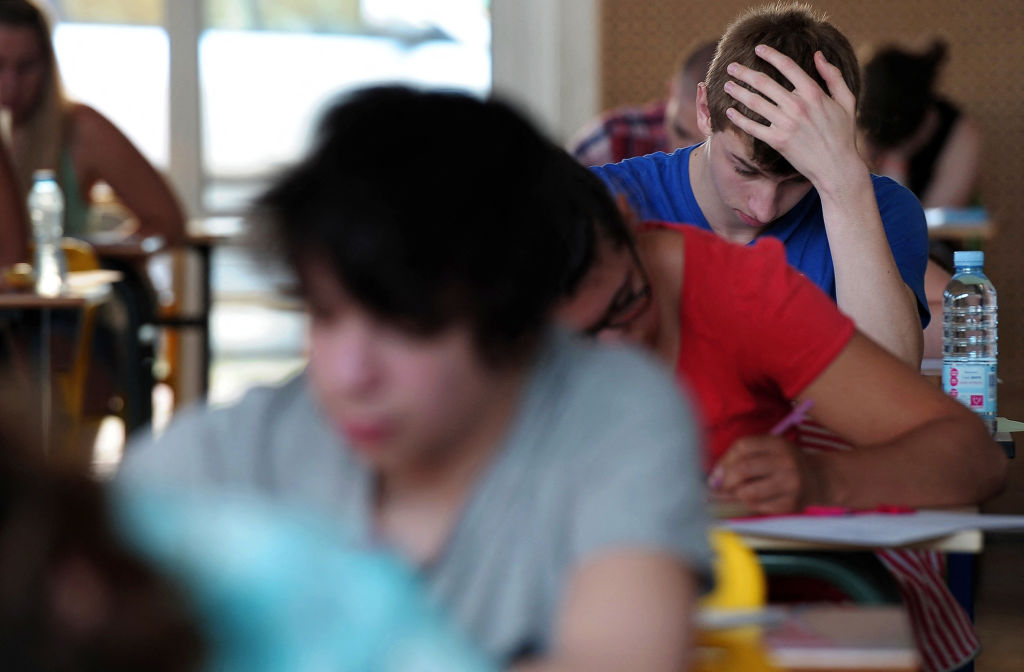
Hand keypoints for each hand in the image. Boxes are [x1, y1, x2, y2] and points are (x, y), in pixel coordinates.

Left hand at [708, 434, 820, 514]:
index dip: (724, 460)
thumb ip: (742, 456)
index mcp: (777, 443)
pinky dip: (750, 504)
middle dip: (725, 480)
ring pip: (748, 492)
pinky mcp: (790, 503)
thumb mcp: (769, 449)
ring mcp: (790, 484)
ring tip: (738, 492)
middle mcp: (785, 462)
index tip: (717, 472)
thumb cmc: (783, 463)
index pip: (742, 446)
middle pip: (743, 469)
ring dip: (736, 494)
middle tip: (720, 486)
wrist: (818, 479)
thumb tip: (714, 478)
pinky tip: (754, 499)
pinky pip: (758, 506)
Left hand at [721, 45, 861, 188]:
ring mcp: (786, 124)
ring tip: (727, 85)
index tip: (758, 49)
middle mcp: (798, 106)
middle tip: (731, 66)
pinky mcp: (777, 141)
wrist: (836, 167)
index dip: (771, 55)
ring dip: (738, 92)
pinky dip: (739, 119)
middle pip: (765, 83)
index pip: (788, 67)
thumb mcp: (846, 101)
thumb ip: (833, 76)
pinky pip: (753, 128)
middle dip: (745, 72)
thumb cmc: (842, 134)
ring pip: (755, 102)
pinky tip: (730, 112)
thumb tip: (818, 55)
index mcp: (814, 93)